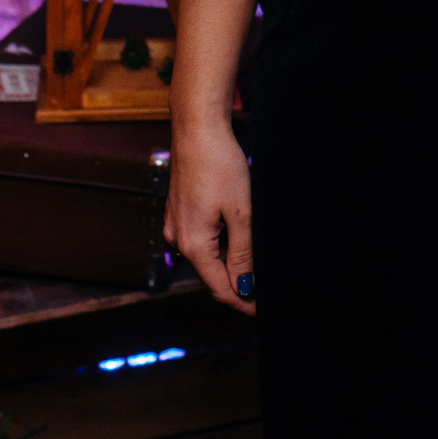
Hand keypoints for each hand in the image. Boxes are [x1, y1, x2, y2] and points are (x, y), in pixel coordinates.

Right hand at [164, 119, 255, 316]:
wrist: (196, 128)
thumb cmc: (219, 165)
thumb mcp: (240, 212)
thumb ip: (242, 254)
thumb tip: (244, 288)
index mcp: (193, 245)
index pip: (220, 289)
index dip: (243, 302)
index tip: (262, 310)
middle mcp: (177, 239)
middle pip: (211, 275)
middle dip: (236, 284)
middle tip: (263, 288)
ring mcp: (174, 224)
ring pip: (205, 256)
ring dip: (227, 263)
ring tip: (253, 262)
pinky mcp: (177, 210)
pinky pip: (198, 238)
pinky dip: (218, 244)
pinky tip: (235, 234)